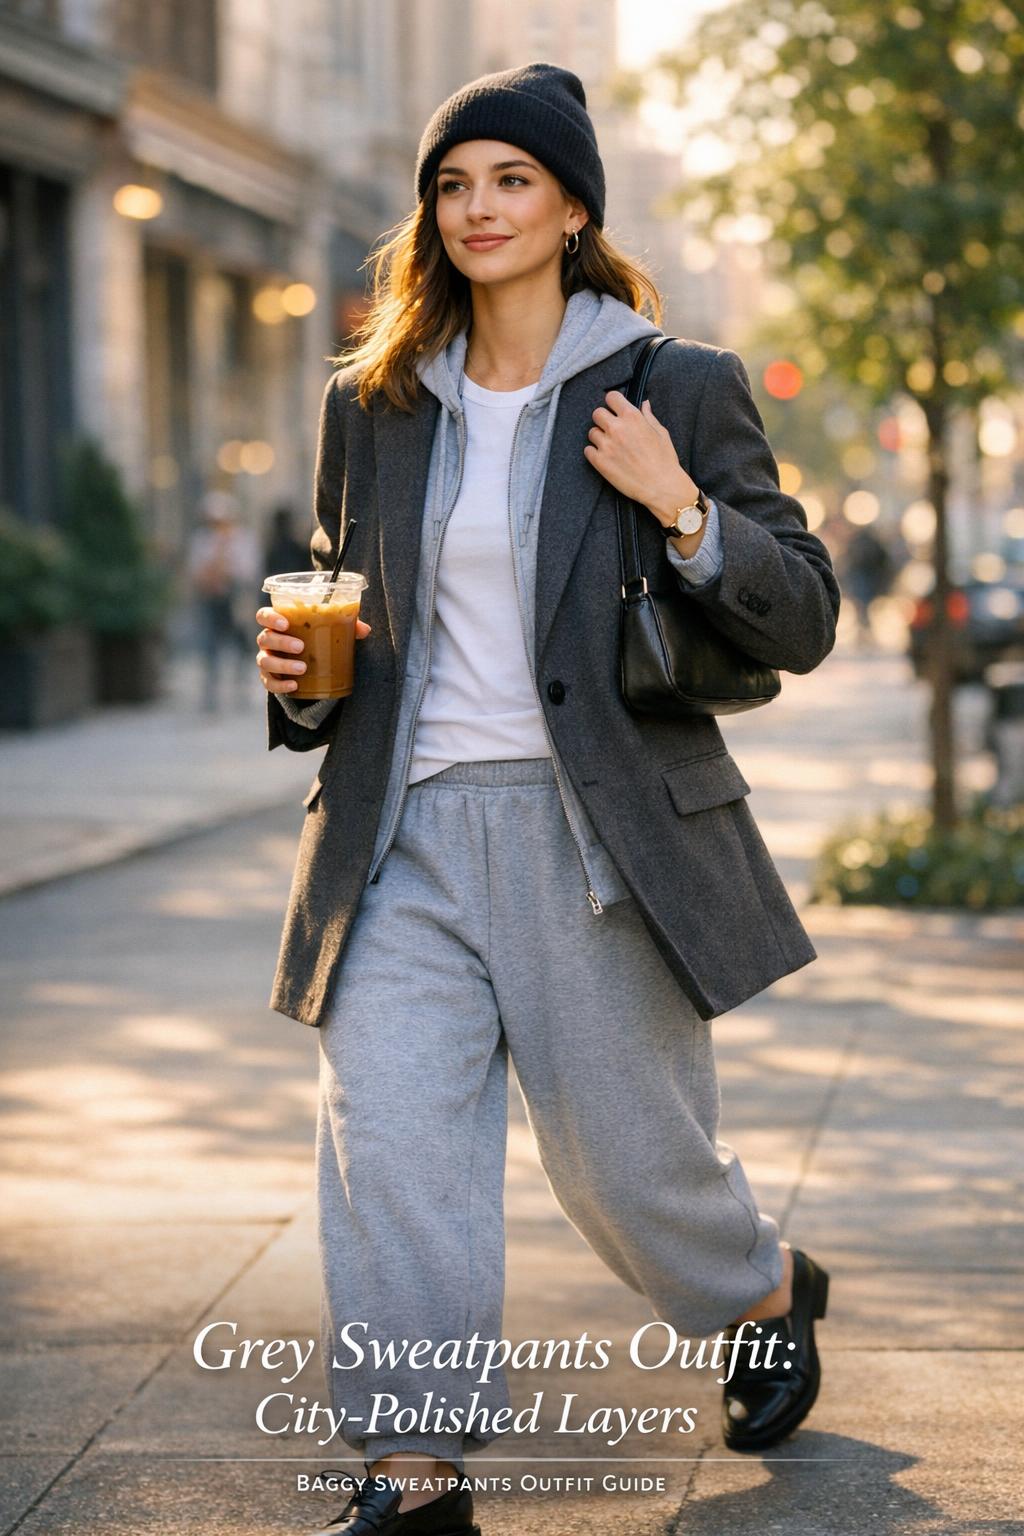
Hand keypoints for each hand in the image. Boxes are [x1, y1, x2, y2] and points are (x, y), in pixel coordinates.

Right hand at [255, 605, 371, 694]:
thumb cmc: (317, 640)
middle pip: (265, 638)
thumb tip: (365, 630)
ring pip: (265, 661)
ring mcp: (267, 660)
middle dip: (281, 642)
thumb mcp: (331, 631)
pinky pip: (269, 683)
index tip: (285, 623)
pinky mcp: (270, 679)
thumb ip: (347, 627)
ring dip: (283, 664)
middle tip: (300, 646)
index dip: (271, 618)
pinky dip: (280, 685)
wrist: (310, 667)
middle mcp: (268, 641)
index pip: (264, 615)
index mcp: (279, 624)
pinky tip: (293, 685)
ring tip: (302, 668)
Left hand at [583, 391, 699, 521]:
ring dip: (599, 437)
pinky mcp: (599, 462)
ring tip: (611, 447)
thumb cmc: (665, 460)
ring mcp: (606, 445)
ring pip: (591, 432)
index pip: (611, 397)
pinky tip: (606, 458)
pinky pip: (587, 450)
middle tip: (612, 430)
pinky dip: (594, 453)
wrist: (661, 487)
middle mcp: (617, 428)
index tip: (615, 409)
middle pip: (597, 413)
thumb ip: (648, 416)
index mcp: (632, 417)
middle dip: (604, 420)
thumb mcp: (661, 433)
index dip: (613, 403)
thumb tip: (644, 404)